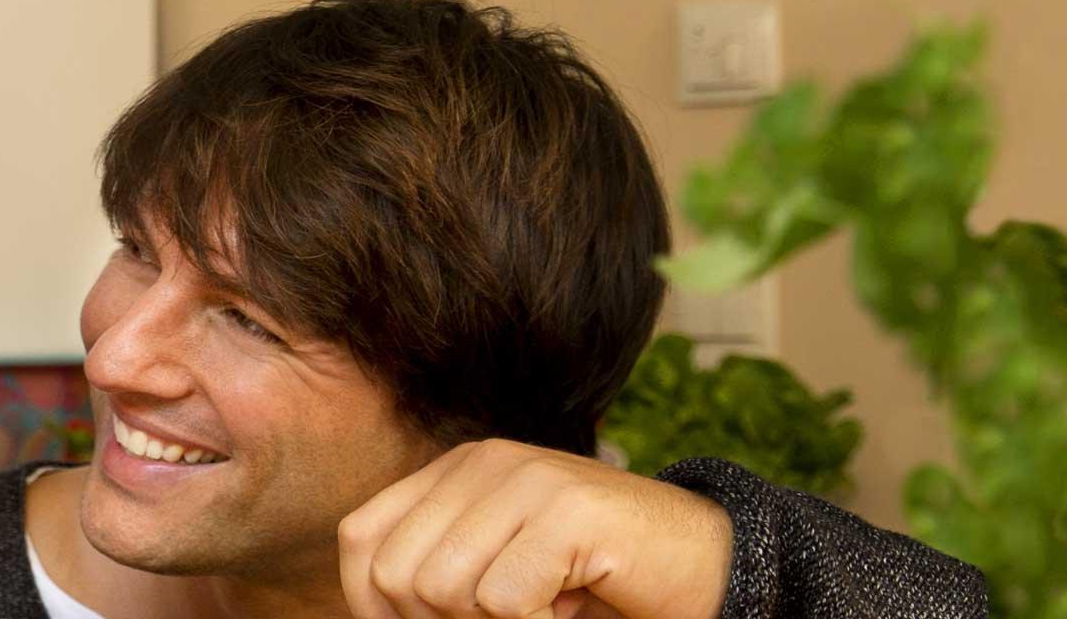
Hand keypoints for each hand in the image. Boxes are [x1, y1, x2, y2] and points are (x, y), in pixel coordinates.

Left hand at [336, 439, 733, 618]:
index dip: (373, 604)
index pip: (363, 539)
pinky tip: (571, 606)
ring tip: (542, 608)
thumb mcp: (495, 571)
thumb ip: (436, 575)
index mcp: (455, 472)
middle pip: (398, 573)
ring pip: (444, 589)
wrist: (703, 565)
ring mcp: (528, 480)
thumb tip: (370, 613)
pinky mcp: (568, 511)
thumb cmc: (592, 580)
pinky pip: (502, 601)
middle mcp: (483, 462)